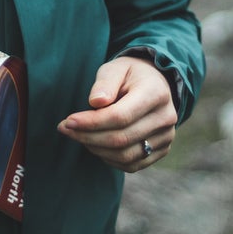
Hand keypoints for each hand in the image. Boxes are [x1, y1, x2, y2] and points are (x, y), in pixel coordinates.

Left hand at [58, 56, 175, 172]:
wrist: (154, 84)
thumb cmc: (129, 75)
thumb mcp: (115, 68)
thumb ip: (105, 83)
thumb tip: (96, 103)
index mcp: (156, 93)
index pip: (120, 116)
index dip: (91, 122)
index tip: (68, 121)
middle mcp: (166, 117)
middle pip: (121, 138)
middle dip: (87, 137)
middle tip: (65, 128)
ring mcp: (166, 136)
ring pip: (125, 155)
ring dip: (95, 149)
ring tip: (78, 135)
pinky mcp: (162, 150)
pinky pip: (131, 165)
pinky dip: (109, 158)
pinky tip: (95, 145)